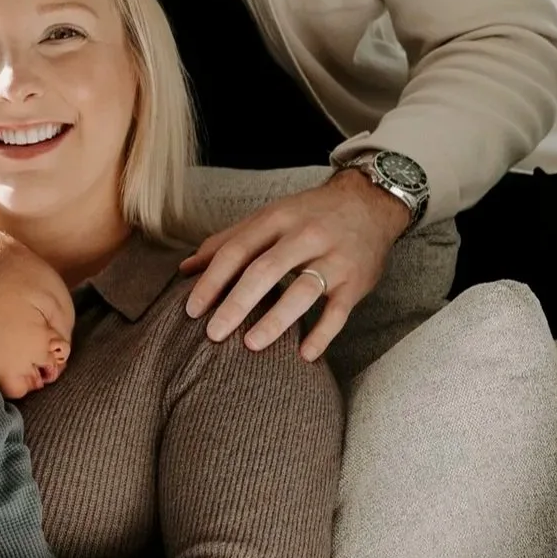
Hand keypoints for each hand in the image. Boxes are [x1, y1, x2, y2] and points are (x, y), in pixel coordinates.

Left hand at [181, 169, 414, 361]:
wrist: (371, 202)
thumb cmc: (310, 214)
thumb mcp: (270, 216)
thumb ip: (228, 241)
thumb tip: (185, 268)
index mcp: (277, 219)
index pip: (237, 250)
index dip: (212, 280)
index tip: (192, 309)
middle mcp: (305, 236)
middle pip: (266, 270)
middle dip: (237, 303)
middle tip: (213, 333)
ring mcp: (334, 259)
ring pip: (303, 290)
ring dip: (276, 319)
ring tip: (252, 344)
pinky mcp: (356, 281)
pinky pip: (339, 311)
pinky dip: (323, 334)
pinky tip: (304, 355)